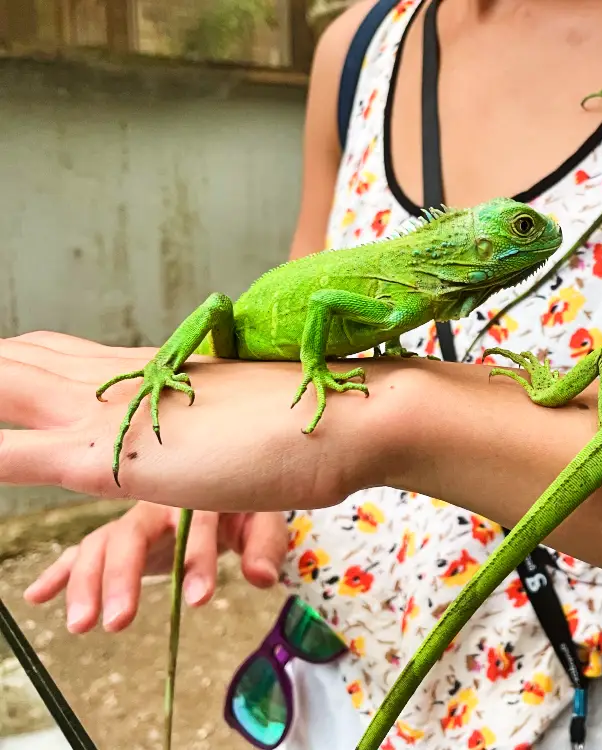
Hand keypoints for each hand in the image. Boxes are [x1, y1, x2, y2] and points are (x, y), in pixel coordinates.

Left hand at [0, 331, 409, 512]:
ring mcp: (116, 418)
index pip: (56, 354)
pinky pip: (17, 454)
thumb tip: (213, 422)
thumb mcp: (254, 418)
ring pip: (4, 388)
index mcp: (152, 371)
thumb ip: (216, 418)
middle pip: (18, 360)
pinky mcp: (117, 459)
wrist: (349, 416)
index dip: (11, 358)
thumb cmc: (313, 418)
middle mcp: (123, 383)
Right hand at [23, 503, 286, 633]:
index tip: (199, 599)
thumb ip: (264, 546)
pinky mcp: (118, 538)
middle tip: (118, 622)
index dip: (197, 560)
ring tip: (80, 625)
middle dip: (122, 578)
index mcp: (197, 493)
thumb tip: (260, 578)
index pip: (195, 525)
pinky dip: (59, 572)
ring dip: (85, 584)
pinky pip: (81, 552)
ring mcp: (132, 522)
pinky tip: (37, 596)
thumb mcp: (263, 519)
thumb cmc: (244, 503)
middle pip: (131, 536)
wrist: (225, 479)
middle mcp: (156, 504)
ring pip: (100, 546)